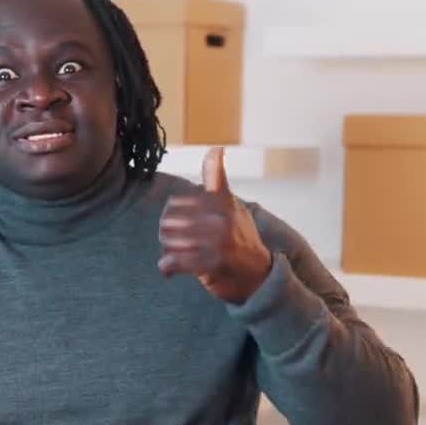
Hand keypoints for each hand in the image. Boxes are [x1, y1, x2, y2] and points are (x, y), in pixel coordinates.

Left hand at [158, 147, 271, 302]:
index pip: (177, 202)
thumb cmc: (243, 238)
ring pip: (170, 241)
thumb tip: (215, 149)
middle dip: (166, 233)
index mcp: (222, 202)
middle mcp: (220, 219)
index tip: (178, 219)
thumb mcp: (233, 204)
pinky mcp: (211, 264)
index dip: (171, 212)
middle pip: (169, 222)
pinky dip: (167, 266)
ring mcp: (217, 242)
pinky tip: (168, 269)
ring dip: (166, 250)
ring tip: (172, 254)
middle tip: (173, 241)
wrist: (259, 275)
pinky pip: (176, 261)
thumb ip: (218, 180)